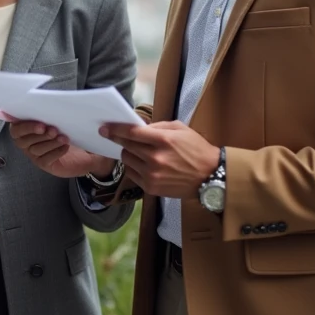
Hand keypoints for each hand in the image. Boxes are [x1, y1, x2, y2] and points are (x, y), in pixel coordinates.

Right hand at [8, 120, 116, 179]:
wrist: (80, 147)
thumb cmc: (63, 127)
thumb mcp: (57, 117)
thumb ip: (50, 112)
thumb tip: (49, 104)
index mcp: (24, 127)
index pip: (16, 129)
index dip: (26, 127)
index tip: (41, 125)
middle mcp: (26, 142)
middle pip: (24, 141)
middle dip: (39, 135)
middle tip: (54, 130)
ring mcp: (33, 154)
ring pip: (36, 149)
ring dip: (50, 143)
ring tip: (63, 138)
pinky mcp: (44, 163)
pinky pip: (45, 159)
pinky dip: (56, 152)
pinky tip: (65, 146)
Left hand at [100, 120, 219, 197]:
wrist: (210, 176)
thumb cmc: (196, 149)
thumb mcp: (180, 129)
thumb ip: (157, 126)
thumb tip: (138, 127)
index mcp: (163, 140)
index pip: (132, 132)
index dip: (116, 129)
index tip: (105, 128)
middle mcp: (155, 158)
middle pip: (126, 146)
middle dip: (119, 140)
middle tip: (115, 136)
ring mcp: (152, 174)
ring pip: (127, 160)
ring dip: (128, 153)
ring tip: (137, 151)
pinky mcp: (151, 187)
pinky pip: (131, 173)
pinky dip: (133, 166)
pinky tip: (142, 163)